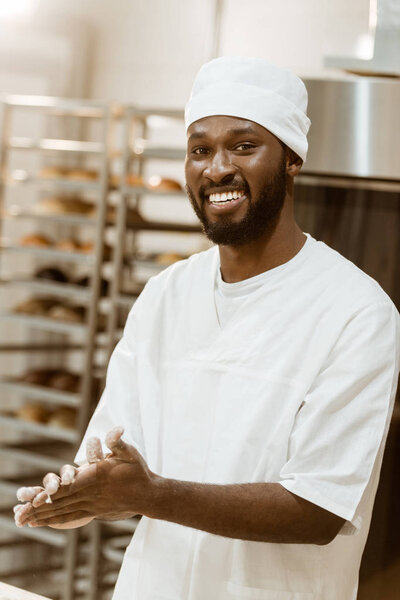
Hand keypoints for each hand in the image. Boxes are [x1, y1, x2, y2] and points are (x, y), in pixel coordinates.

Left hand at [14, 427, 153, 528]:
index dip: (50, 493)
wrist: (148, 495)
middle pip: (61, 502)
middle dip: (39, 508)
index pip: (69, 487)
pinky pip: (71, 517)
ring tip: (24, 520)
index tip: (33, 498)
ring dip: (43, 516)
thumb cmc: (138, 471)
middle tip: (19, 515)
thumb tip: (116, 429)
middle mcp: (91, 493)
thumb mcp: (130, 452)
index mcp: (96, 477)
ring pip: (63, 511)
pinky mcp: (94, 512)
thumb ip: (118, 442)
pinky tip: (42, 523)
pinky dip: (55, 520)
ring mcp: (92, 505)